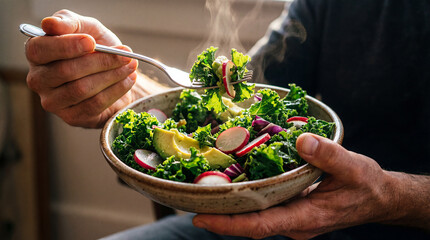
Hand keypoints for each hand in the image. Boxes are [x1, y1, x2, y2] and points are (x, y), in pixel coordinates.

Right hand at [25, 10, 138, 127]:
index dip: (67, 46)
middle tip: (125, 55)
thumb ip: (68, 22)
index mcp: (36, 53)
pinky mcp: (72, 117)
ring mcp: (53, 101)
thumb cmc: (94, 47)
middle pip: (66, 71)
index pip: (41, 49)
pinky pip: (95, 104)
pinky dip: (116, 90)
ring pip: (82, 89)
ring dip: (112, 76)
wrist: (111, 70)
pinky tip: (128, 80)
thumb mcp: (85, 28)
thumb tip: (50, 24)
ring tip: (130, 65)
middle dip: (101, 61)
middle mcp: (38, 79)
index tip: (92, 42)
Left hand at [192, 133, 403, 238]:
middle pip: (249, 223)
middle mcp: (292, 222)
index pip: (260, 226)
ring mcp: (290, 217)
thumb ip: (328, 155)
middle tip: (189, 201)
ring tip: (201, 193)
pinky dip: (243, 200)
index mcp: (305, 218)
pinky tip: (230, 185)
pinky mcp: (290, 209)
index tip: (200, 220)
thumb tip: (301, 140)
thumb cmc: (367, 186)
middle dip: (219, 217)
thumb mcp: (353, 167)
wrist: (378, 198)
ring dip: (228, 209)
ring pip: (253, 217)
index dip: (229, 225)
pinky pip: (262, 207)